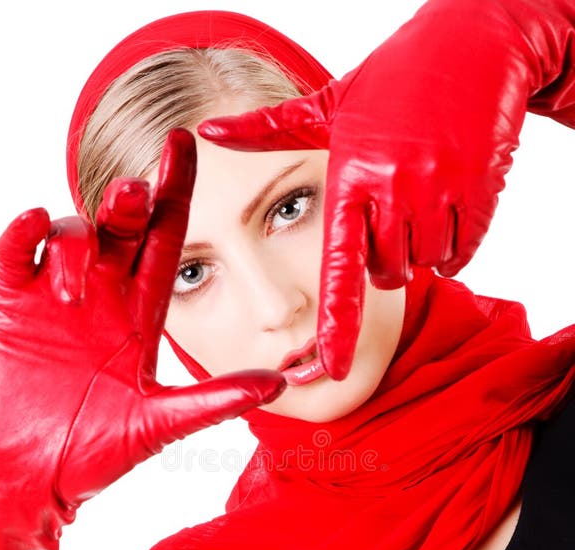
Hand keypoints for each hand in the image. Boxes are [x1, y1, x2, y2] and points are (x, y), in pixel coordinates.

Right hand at [0, 129, 284, 522]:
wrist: (28, 478)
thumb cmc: (94, 455)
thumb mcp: (160, 423)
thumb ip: (215, 400)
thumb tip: (280, 382)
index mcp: (141, 316)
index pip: (165, 241)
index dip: (175, 193)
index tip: (186, 145)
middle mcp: (104, 298)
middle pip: (121, 227)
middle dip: (130, 200)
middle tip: (136, 193)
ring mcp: (55, 299)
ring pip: (72, 235)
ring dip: (78, 243)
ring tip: (76, 293)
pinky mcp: (11, 306)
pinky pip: (15, 252)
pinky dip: (23, 234)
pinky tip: (33, 229)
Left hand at [198, 0, 574, 378]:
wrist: (474, 46)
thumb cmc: (392, 81)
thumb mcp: (327, 105)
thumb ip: (269, 131)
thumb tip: (207, 130)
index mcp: (347, 178)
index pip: (339, 269)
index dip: (337, 324)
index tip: (330, 367)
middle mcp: (390, 188)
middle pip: (385, 274)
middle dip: (386, 258)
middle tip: (391, 211)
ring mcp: (437, 189)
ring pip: (424, 264)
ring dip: (421, 248)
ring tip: (420, 197)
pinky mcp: (477, 190)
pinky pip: (462, 251)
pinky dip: (455, 242)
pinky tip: (448, 201)